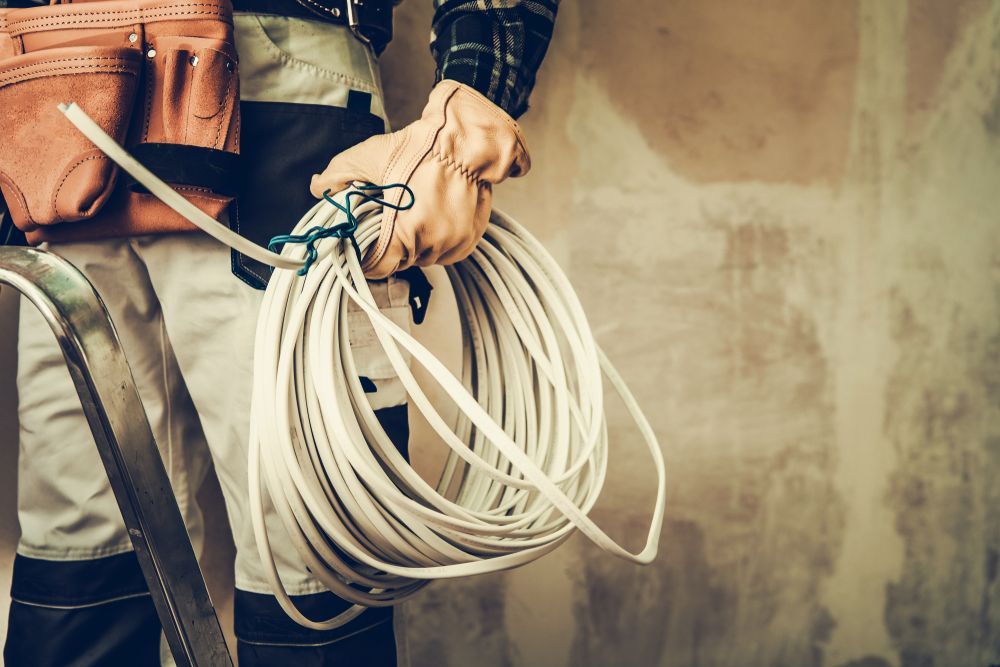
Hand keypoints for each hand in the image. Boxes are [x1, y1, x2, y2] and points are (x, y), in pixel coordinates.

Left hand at [310, 79, 530, 278]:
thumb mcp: (368, 157)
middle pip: (401, 261)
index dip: (366, 256)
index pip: (378, 268)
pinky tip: (431, 216)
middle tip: (388, 218)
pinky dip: (436, 240)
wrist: (464, 141)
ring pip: (424, 257)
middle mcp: (432, 245)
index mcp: (404, 234)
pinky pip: (446, 251)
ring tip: (411, 213)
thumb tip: (320, 188)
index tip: (363, 246)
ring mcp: (454, 244)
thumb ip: (337, 176)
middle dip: (391, 244)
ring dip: (415, 243)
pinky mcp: (469, 239)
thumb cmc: (421, 149)